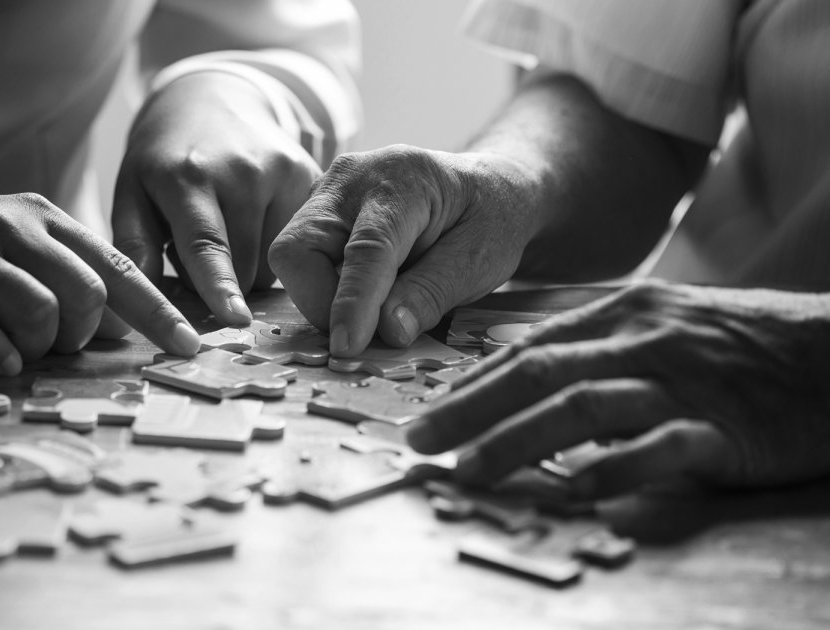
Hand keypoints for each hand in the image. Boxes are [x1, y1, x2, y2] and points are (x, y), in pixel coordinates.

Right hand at [0, 174, 200, 374]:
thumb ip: (61, 275)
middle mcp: (13, 228)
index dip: (158, 312)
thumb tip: (119, 327)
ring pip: (40, 309)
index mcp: (42, 218)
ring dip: (37, 346)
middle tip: (51, 346)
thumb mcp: (7, 246)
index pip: (118, 268)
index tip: (190, 347)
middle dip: (81, 335)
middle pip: (87, 293)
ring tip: (15, 351)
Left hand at [112, 72, 320, 324]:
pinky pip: (299, 242)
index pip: (207, 244)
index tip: (235, 319)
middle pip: (244, 268)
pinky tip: (256, 219)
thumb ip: (133, 248)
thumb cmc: (163, 159)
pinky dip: (276, 246)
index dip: (220, 286)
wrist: (212, 98)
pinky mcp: (311, 175)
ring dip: (250, 266)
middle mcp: (243, 171)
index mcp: (189, 176)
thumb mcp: (131, 193)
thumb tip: (141, 305)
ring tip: (229, 230)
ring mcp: (282, 170)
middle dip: (222, 281)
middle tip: (199, 251)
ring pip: (275, 262)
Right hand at [268, 145, 540, 355]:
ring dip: (323, 296)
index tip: (347, 347)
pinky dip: (324, 285)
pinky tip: (364, 287)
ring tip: (374, 303)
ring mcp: (327, 190)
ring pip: (291, 256)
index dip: (352, 302)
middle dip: (321, 301)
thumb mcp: (481, 259)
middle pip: (300, 247)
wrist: (484, 185)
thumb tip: (387, 331)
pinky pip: (300, 257)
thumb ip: (432, 294)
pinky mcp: (315, 208)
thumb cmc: (490, 219)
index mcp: (404, 180)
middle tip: (365, 330)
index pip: (366, 248)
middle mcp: (352, 177)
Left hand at [406, 281, 829, 498]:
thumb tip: (526, 376)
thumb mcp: (664, 327)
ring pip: (585, 406)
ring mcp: (683, 382)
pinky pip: (661, 448)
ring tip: (470, 469)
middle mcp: (643, 341)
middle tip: (419, 441)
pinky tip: (577, 491)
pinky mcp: (725, 428)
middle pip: (539, 372)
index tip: (425, 411)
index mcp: (623, 315)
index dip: (470, 382)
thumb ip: (598, 347)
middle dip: (469, 408)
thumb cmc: (744, 345)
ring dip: (519, 438)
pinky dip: (616, 470)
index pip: (528, 348)